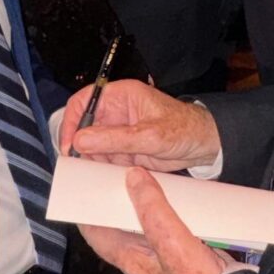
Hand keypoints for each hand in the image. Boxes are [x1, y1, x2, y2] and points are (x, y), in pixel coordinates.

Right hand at [60, 78, 220, 170]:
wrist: (204, 145)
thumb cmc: (184, 128)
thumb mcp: (150, 134)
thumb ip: (115, 138)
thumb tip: (81, 140)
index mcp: (120, 96)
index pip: (83, 102)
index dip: (71, 122)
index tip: (69, 144)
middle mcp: (115, 112)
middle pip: (84, 127)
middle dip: (80, 146)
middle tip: (79, 166)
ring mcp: (118, 132)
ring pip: (92, 146)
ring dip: (91, 160)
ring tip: (95, 174)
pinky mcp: (123, 150)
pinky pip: (104, 159)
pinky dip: (102, 169)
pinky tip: (105, 177)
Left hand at [81, 168, 234, 273]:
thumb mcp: (170, 240)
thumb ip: (152, 209)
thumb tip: (133, 178)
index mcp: (131, 259)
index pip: (96, 234)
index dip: (86, 214)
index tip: (81, 191)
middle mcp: (143, 260)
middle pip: (119, 228)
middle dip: (116, 204)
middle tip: (115, 177)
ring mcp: (163, 260)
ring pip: (144, 228)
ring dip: (141, 207)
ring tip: (143, 181)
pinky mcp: (183, 257)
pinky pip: (166, 230)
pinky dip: (165, 214)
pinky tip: (175, 202)